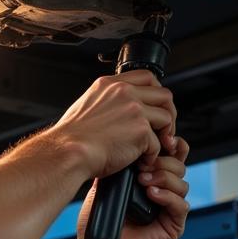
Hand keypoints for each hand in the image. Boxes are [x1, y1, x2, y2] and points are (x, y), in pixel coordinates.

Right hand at [49, 71, 177, 178]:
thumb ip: (107, 102)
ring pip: (166, 118)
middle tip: (163, 130)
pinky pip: (158, 143)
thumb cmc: (71, 138)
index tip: (155, 107)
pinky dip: (152, 155)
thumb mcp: (86, 106)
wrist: (68, 151)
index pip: (146, 77)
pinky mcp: (141, 129)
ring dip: (164, 135)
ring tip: (152, 148)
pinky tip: (141, 161)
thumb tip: (119, 111)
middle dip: (168, 113)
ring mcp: (134, 109)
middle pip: (164, 95)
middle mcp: (124, 92)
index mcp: (109, 84)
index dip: (156, 92)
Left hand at [76, 136, 190, 238]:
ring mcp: (169, 207)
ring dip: (163, 179)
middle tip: (142, 167)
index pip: (170, 154)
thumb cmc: (101, 217)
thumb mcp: (107, 182)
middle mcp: (163, 190)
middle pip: (179, 165)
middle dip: (162, 162)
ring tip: (143, 182)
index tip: (159, 139)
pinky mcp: (173, 224)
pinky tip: (151, 195)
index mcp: (150, 177)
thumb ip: (120, 163)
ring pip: (182, 184)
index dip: (169, 144)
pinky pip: (181, 205)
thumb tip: (127, 142)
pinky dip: (168, 197)